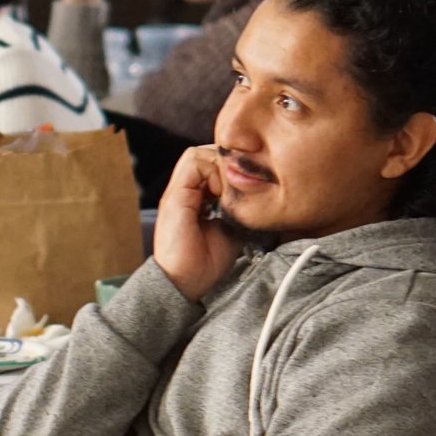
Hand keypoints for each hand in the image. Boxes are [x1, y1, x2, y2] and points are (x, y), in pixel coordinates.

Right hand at [153, 145, 240, 301]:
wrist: (185, 282)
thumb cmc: (207, 263)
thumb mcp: (231, 229)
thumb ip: (239, 211)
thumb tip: (260, 198)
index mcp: (196, 199)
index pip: (213, 165)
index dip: (232, 168)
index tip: (248, 185)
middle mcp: (185, 191)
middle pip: (206, 154)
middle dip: (228, 163)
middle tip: (243, 183)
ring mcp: (178, 192)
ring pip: (198, 154)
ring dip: (219, 166)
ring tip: (230, 189)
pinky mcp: (174, 196)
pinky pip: (192, 164)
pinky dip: (211, 171)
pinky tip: (221, 192)